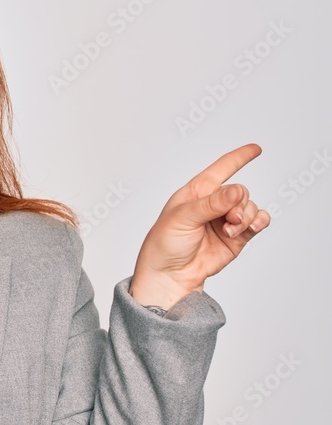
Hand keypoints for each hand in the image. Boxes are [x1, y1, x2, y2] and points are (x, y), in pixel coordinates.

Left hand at [129, 143, 270, 308]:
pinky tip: (252, 227)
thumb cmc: (165, 244)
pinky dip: (259, 222)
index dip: (238, 158)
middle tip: (228, 221)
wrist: (170, 276)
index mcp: (195, 193)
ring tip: (230, 231)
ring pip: (250, 207)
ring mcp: (225, 221)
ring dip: (246, 217)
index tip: (256, 149)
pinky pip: (258, 222)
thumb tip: (237, 191)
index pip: (220, 169)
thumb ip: (212, 204)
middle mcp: (212, 204)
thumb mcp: (183, 218)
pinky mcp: (237, 237)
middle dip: (238, 204)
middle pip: (240, 191)